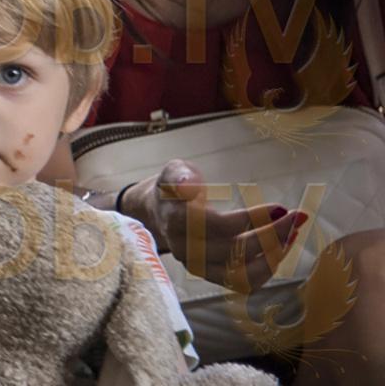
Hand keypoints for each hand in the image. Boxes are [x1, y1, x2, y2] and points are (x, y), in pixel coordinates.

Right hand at [128, 159, 307, 293]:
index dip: (253, 219)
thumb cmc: (175, 188)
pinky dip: (267, 269)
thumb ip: (180, 176)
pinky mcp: (211, 276)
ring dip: (273, 257)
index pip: (220, 227)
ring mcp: (198, 267)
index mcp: (176, 221)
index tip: (280, 208)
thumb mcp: (174, 172)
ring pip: (242, 274)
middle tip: (297, 218)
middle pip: (236, 251)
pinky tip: (281, 248)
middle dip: (273, 235)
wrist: (160, 213)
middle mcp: (186, 249)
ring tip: (292, 235)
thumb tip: (188, 184)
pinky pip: (245, 283)